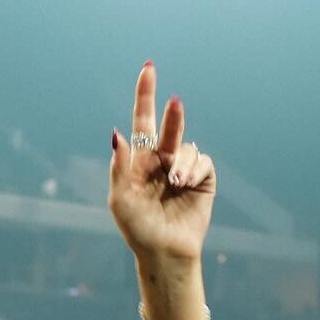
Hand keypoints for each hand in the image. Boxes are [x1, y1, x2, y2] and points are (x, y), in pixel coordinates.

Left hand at [108, 63, 216, 264]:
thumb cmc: (137, 228)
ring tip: (175, 182)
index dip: (145, 95)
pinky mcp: (202, 178)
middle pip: (167, 126)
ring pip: (186, 146)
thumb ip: (120, 165)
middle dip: (171, 114)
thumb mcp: (120, 198)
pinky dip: (194, 169)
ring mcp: (182, 168)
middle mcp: (162, 160)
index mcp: (139, 161)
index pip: (142, 122)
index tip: (148, 68)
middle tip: (173, 102)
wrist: (165, 251)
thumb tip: (116, 133)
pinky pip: (202, 160)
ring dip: (181, 161)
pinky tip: (186, 184)